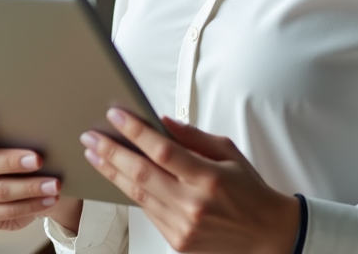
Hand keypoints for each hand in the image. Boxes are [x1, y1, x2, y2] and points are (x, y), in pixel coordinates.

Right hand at [0, 117, 82, 231]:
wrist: (32, 176)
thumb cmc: (23, 144)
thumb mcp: (20, 132)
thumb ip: (18, 126)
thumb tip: (41, 123)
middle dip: (11, 162)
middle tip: (38, 160)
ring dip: (28, 188)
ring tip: (53, 184)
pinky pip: (2, 212)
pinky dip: (30, 205)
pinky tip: (48, 199)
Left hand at [81, 109, 298, 253]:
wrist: (267, 234)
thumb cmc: (250, 190)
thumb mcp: (229, 153)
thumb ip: (193, 136)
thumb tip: (162, 121)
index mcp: (208, 178)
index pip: (162, 150)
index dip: (135, 131)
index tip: (115, 115)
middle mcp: (193, 205)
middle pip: (141, 174)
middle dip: (110, 152)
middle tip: (90, 136)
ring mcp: (183, 227)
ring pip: (137, 195)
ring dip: (112, 172)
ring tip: (95, 154)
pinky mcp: (177, 242)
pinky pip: (147, 212)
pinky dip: (131, 192)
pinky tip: (118, 177)